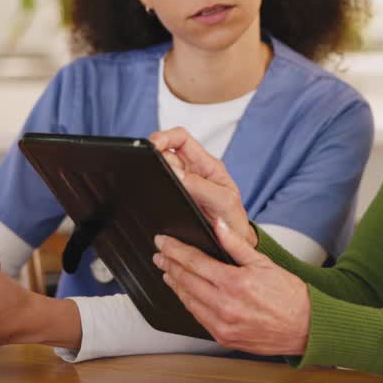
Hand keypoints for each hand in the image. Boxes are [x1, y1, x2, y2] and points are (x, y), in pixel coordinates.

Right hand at [149, 127, 255, 248]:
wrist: (232, 246)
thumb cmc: (233, 220)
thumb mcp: (223, 202)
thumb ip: (201, 187)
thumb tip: (175, 173)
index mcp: (206, 165)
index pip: (181, 139)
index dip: (165, 136)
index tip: (152, 145)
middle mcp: (192, 172)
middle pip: (165, 153)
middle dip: (154, 157)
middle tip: (149, 168)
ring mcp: (182, 187)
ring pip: (159, 171)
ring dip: (152, 174)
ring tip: (150, 182)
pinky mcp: (173, 201)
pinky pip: (158, 190)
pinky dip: (151, 190)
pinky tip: (150, 197)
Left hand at [154, 217, 310, 355]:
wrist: (305, 328)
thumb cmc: (290, 296)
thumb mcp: (264, 263)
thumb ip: (237, 245)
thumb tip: (219, 226)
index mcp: (234, 283)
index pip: (194, 262)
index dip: (175, 250)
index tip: (163, 242)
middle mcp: (225, 306)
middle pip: (186, 280)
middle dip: (169, 265)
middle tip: (159, 254)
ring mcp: (223, 325)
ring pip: (188, 301)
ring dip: (175, 284)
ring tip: (167, 272)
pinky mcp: (224, 338)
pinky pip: (198, 318)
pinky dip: (188, 303)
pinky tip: (185, 294)